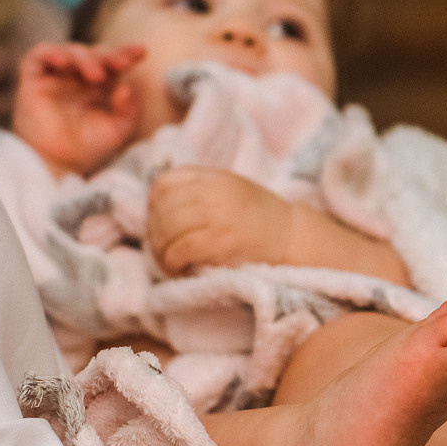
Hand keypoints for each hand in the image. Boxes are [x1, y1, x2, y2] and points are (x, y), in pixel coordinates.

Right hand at [11, 42, 146, 176]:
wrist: (58, 165)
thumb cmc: (86, 149)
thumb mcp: (117, 131)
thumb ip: (128, 110)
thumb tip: (126, 87)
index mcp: (97, 87)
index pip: (112, 63)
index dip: (126, 53)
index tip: (142, 51)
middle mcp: (76, 78)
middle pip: (93, 53)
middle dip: (109, 54)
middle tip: (121, 62)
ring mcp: (55, 78)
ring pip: (69, 51)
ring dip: (84, 57)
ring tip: (97, 75)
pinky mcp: (33, 81)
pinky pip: (38, 56)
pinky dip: (51, 53)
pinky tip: (64, 61)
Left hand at [147, 167, 297, 274]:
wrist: (292, 237)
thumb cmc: (260, 218)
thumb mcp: (231, 189)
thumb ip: (201, 189)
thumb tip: (158, 204)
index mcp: (215, 177)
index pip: (166, 182)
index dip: (154, 203)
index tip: (159, 220)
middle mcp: (214, 192)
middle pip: (163, 208)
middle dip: (155, 231)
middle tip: (161, 248)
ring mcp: (217, 215)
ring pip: (167, 228)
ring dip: (160, 249)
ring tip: (168, 260)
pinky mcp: (220, 241)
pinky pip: (180, 248)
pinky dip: (172, 261)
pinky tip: (178, 268)